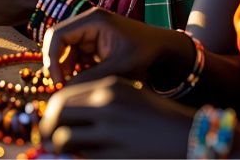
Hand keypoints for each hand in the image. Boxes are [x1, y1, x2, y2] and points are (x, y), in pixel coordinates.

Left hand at [40, 76, 191, 157]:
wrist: (191, 138)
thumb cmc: (157, 118)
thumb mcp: (128, 97)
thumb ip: (97, 102)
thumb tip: (59, 114)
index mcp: (109, 87)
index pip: (63, 96)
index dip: (51, 111)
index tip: (50, 122)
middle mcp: (108, 105)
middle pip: (57, 114)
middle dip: (48, 129)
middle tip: (48, 141)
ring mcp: (112, 131)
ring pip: (65, 137)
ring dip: (61, 146)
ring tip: (66, 151)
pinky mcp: (116, 155)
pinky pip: (85, 156)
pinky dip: (83, 157)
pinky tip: (92, 156)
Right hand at [42, 7, 184, 86]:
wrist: (164, 48)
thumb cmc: (144, 54)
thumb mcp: (118, 68)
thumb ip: (90, 78)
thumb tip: (64, 91)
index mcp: (92, 20)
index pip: (58, 34)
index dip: (52, 58)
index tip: (57, 81)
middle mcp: (87, 22)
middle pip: (58, 42)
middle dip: (57, 64)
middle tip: (60, 86)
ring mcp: (89, 31)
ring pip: (65, 51)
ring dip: (66, 69)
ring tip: (74, 86)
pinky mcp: (92, 42)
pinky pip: (75, 55)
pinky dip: (75, 69)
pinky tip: (83, 81)